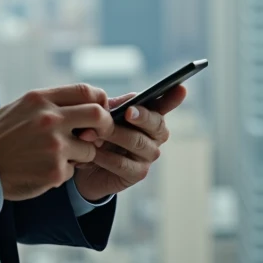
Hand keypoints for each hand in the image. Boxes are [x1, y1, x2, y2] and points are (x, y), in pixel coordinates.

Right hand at [0, 83, 115, 200]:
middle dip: (105, 126)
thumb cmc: (1, 135)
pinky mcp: (55, 171)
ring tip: (59, 156)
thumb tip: (83, 101)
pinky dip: (63, 171)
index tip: (99, 109)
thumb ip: (51, 103)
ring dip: (81, 154)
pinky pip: (73, 169)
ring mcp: (54, 146)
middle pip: (98, 115)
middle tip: (98, 134)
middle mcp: (50, 120)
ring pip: (89, 148)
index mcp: (41, 99)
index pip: (86, 90)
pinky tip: (43, 169)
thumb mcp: (21, 107)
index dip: (100, 100)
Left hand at [72, 85, 187, 201]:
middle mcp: (155, 136)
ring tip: (93, 132)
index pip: (164, 104)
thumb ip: (112, 107)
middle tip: (127, 112)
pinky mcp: (137, 174)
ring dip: (114, 136)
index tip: (180, 88)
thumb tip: (118, 105)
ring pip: (137, 142)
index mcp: (149, 116)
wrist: (82, 161)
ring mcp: (148, 156)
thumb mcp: (103, 114)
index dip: (173, 97)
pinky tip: (93, 152)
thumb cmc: (97, 131)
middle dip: (141, 117)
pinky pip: (123, 163)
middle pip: (155, 124)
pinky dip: (105, 156)